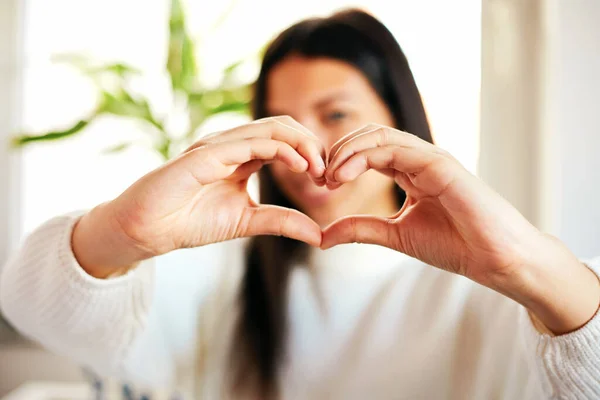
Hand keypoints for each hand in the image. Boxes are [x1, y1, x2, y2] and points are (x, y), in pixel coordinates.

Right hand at [72, 116, 325, 276]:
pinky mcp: (207, 153)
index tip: (327, 180)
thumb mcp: (248, 222)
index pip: (284, 141)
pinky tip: (298, 165)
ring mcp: (219, 145)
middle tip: (328, 171)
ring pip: (271, 128)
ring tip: (318, 168)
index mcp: (242, 157)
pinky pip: (250, 142)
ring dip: (302, 144)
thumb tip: (319, 234)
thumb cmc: (190, 221)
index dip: (311, 155)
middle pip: (283, 127)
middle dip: (311, 144)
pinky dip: (280, 149)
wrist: (147, 229)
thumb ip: (281, 222)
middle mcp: (232, 145)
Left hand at [321, 124, 599, 333]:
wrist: (494, 259)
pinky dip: (365, 154)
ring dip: (347, 151)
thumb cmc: (455, 245)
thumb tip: (322, 236)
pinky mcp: (440, 162)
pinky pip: (396, 147)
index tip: (321, 186)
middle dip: (339, 152)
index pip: (367, 151)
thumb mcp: (395, 235)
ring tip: (330, 176)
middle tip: (320, 178)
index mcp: (410, 171)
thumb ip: (360, 229)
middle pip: (369, 136)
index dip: (340, 162)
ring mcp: (430, 158)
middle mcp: (418, 159)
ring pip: (379, 135)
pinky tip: (346, 173)